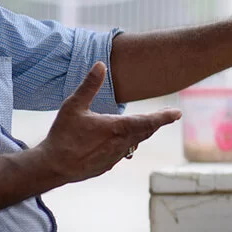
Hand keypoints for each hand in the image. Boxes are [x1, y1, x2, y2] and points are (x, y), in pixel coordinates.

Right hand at [38, 62, 180, 183]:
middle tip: (168, 116)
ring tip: (150, 124)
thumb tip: (100, 64)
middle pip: (146, 131)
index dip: (164, 117)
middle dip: (156, 122)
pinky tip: (124, 139)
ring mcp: (116, 156)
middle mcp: (122, 143)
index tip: (177, 113)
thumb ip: (89, 85)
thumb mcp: (74, 106)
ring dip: (143, 132)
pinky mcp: (109, 165)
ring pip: (136, 142)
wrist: (54, 166)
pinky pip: (124, 151)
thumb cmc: (63, 135)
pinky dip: (128, 142)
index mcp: (118, 128)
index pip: (149, 121)